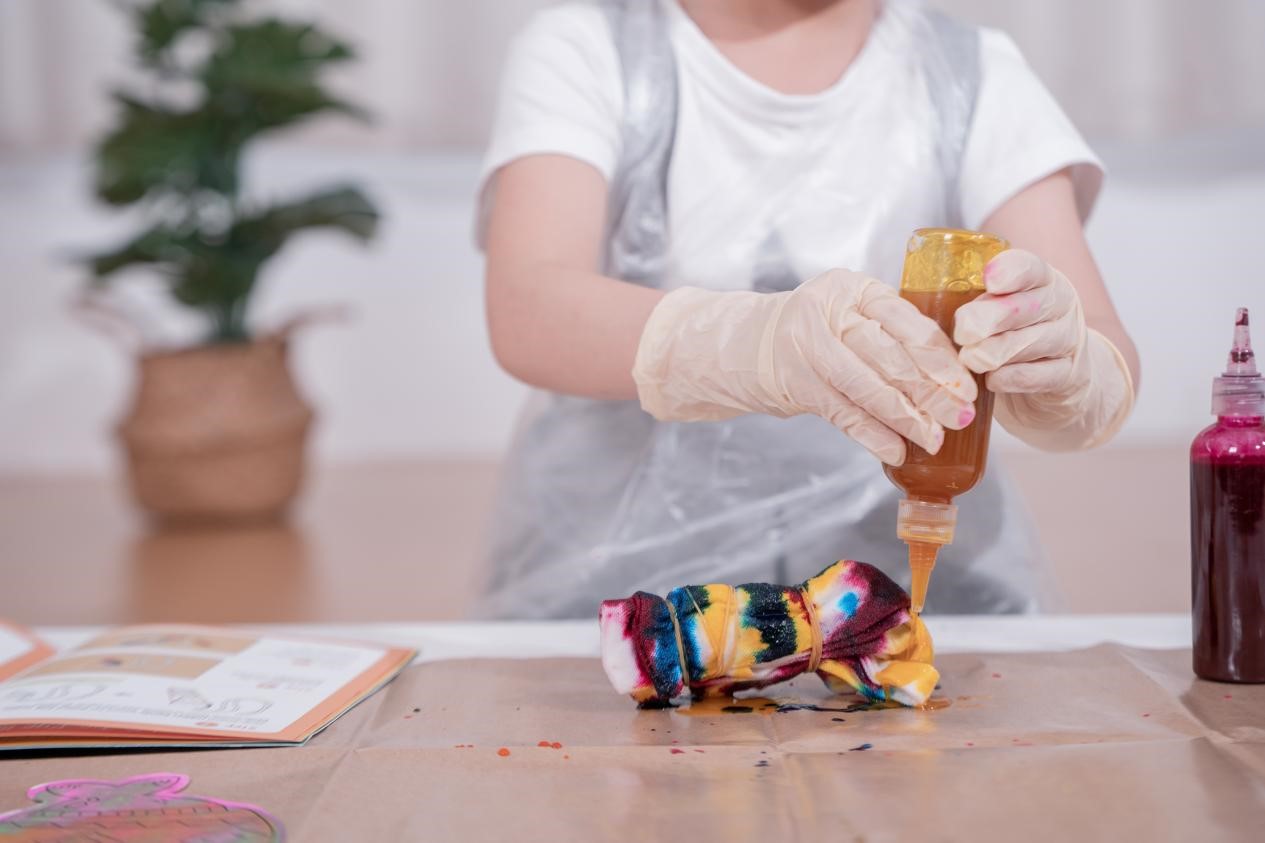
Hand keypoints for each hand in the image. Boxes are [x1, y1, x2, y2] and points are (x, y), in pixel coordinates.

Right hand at [633, 269, 978, 465]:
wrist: (746, 344)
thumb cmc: (815, 331)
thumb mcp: (851, 312)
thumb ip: (891, 330)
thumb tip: (954, 375)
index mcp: (853, 288)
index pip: (907, 322)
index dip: (940, 358)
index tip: (967, 385)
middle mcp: (828, 313)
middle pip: (890, 356)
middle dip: (930, 392)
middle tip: (961, 417)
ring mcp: (807, 349)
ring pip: (867, 388)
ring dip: (905, 418)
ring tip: (933, 439)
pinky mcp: (795, 384)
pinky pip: (842, 413)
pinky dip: (872, 435)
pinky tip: (896, 451)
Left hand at [954, 249, 1134, 450]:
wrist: (1055, 380)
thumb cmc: (1009, 335)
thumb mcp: (993, 311)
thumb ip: (965, 301)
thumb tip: (913, 299)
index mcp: (1039, 280)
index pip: (1030, 267)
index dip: (1010, 271)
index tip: (988, 280)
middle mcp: (1058, 305)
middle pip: (1028, 306)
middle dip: (992, 317)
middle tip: (963, 331)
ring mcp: (1067, 340)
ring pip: (1035, 340)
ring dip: (998, 350)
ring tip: (970, 359)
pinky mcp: (1069, 376)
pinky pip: (1042, 375)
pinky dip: (1014, 378)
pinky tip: (992, 381)